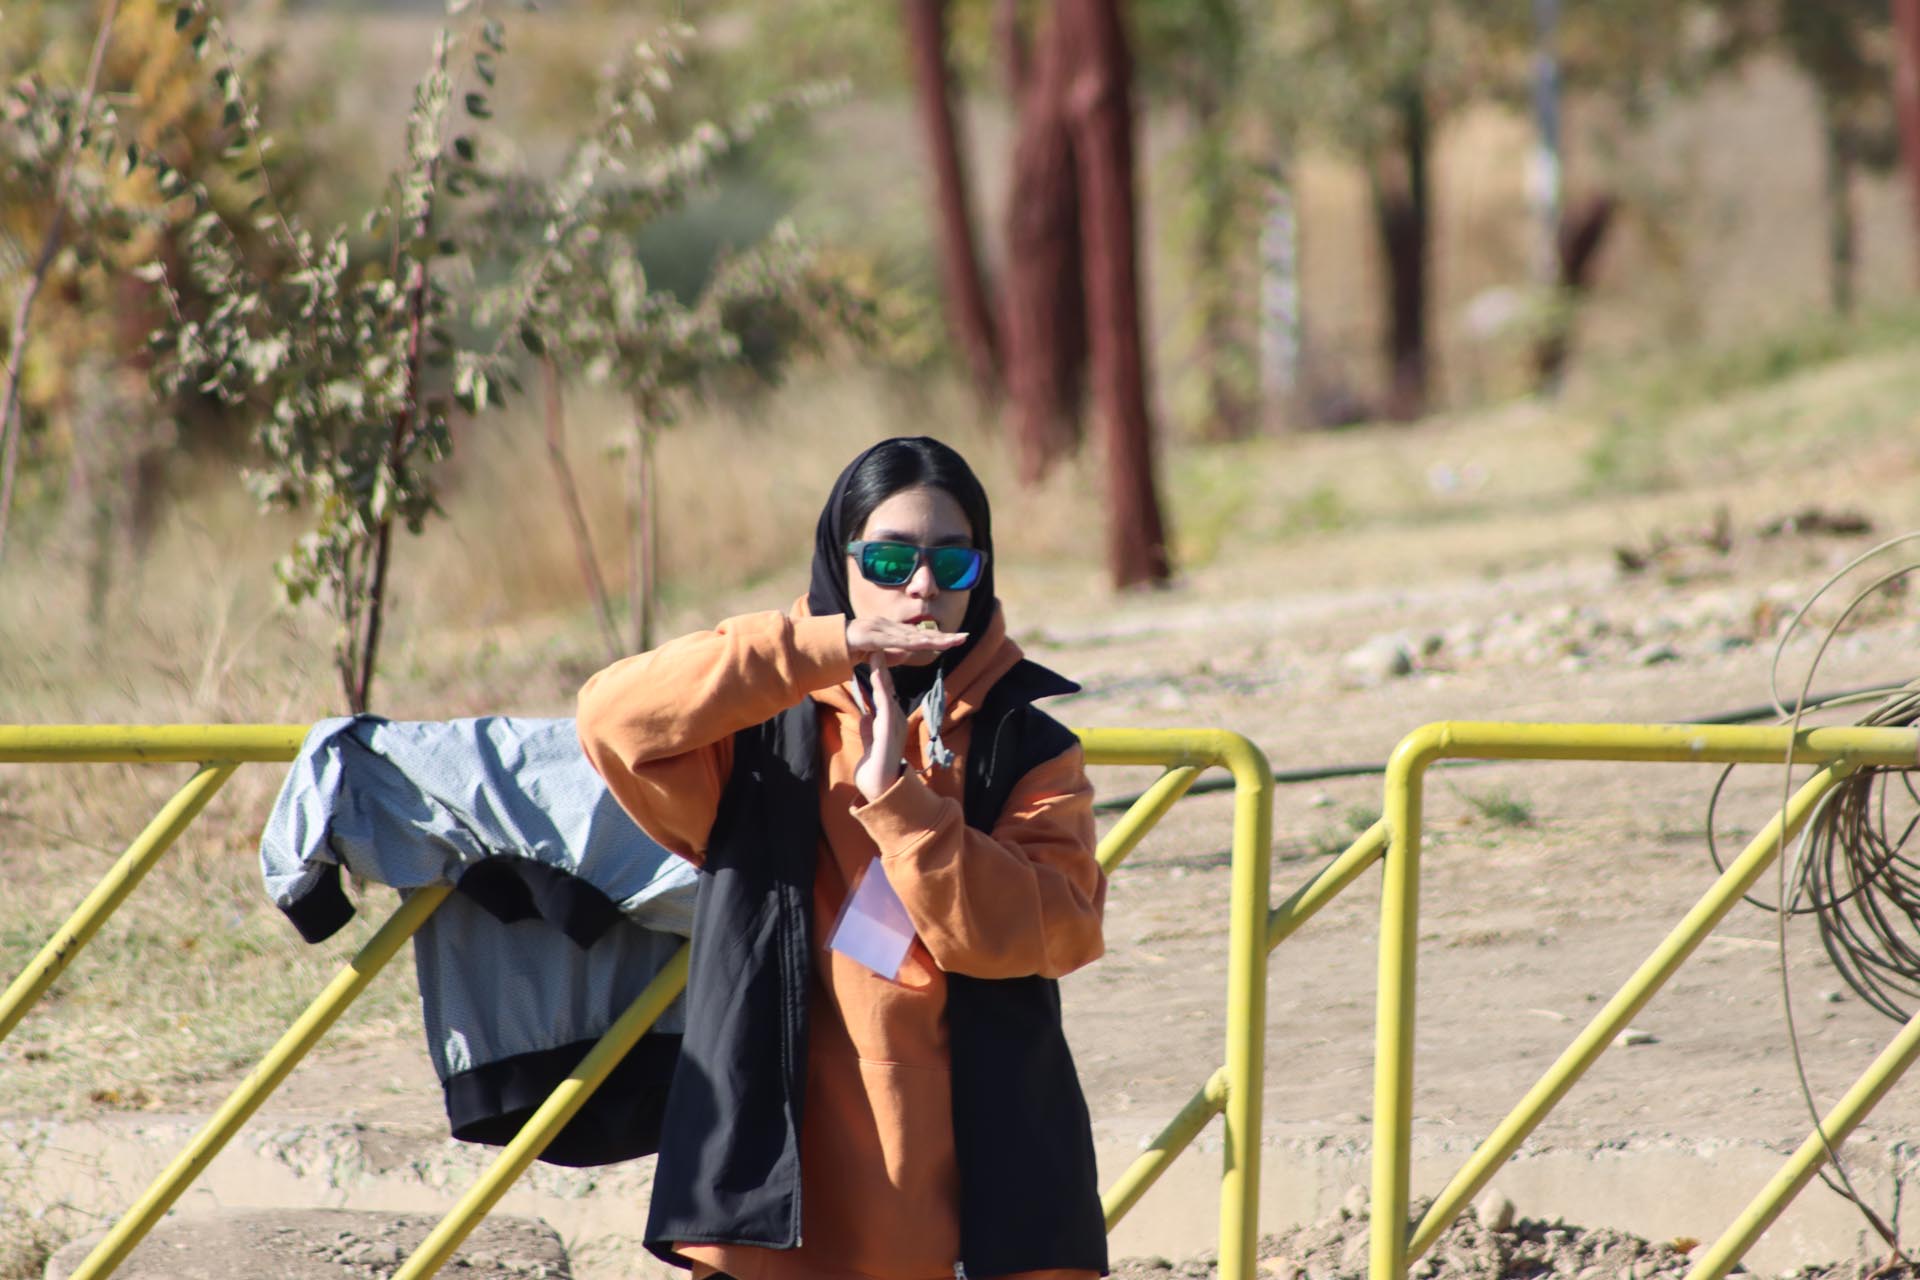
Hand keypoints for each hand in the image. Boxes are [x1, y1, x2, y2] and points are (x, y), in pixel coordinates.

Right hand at [846, 617, 965, 664]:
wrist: (826, 644)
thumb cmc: (850, 649)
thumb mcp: (876, 656)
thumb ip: (891, 655)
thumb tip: (906, 656)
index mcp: (891, 631)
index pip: (920, 634)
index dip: (939, 637)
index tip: (957, 639)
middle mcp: (889, 626)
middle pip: (921, 633)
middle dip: (944, 636)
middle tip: (965, 637)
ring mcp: (880, 629)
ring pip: (912, 636)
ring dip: (933, 639)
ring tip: (951, 641)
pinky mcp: (871, 636)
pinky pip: (894, 641)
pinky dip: (910, 642)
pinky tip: (925, 643)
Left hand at [853, 655, 906, 801]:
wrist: (880, 789)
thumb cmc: (875, 769)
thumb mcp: (870, 743)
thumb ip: (869, 730)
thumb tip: (866, 716)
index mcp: (889, 721)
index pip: (882, 692)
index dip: (877, 673)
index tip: (870, 656)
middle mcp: (895, 719)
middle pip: (887, 687)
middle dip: (882, 666)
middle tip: (877, 644)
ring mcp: (894, 723)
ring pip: (887, 692)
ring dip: (881, 672)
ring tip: (876, 653)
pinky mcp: (890, 729)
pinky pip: (885, 703)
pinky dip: (881, 688)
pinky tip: (876, 675)